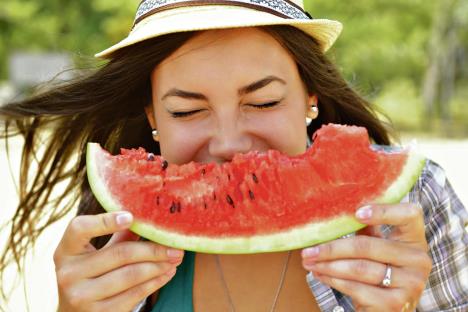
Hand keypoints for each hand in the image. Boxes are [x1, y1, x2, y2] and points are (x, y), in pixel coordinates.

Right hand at [54, 211, 183, 311]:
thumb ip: (118, 236)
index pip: (80, 228)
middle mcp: (68, 274)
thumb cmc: (91, 275)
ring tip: (175, 258)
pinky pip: (135, 294)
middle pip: (120, 253)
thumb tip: (149, 217)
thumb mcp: (95, 254)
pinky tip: (167, 273)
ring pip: (131, 274)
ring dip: (159, 266)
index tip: (131, 217)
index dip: (105, 221)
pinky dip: (155, 282)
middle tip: (176, 246)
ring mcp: (82, 296)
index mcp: (65, 251)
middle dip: (153, 249)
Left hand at [301, 204, 431, 311]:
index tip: (356, 213)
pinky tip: (320, 274)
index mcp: (415, 239)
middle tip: (308, 249)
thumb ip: (367, 228)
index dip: (384, 211)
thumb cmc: (379, 271)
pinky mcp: (396, 304)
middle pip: (369, 246)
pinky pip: (357, 288)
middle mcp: (419, 260)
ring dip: (328, 264)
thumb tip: (339, 207)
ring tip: (309, 261)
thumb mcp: (378, 247)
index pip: (410, 215)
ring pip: (359, 268)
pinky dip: (334, 280)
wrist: (387, 310)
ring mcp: (410, 284)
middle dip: (332, 247)